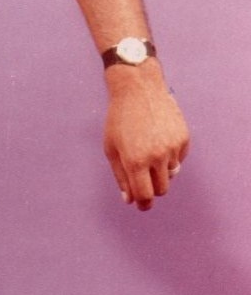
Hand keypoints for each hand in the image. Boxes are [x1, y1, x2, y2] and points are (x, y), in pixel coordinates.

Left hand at [103, 63, 189, 210]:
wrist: (138, 89)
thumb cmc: (119, 119)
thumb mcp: (111, 147)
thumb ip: (121, 176)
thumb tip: (130, 199)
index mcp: (135, 160)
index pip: (145, 195)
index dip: (143, 204)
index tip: (142, 205)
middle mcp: (156, 156)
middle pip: (161, 189)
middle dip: (152, 188)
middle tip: (143, 177)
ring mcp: (172, 147)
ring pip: (171, 174)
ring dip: (160, 170)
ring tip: (148, 150)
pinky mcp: (184, 139)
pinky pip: (179, 159)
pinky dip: (170, 156)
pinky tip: (158, 139)